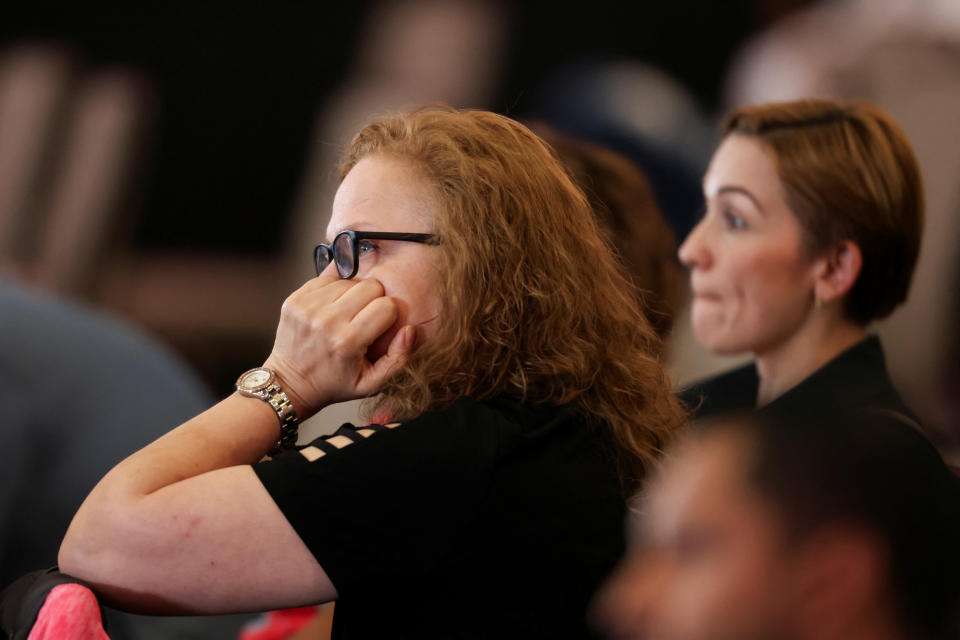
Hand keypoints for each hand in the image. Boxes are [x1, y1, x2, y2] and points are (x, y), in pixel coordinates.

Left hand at [263, 274, 417, 415]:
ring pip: (349, 280)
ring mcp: (308, 307)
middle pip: (370, 286)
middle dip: (373, 299)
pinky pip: (327, 278)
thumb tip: (410, 330)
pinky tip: (331, 307)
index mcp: (348, 342)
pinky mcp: (295, 298)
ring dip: (352, 294)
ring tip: (346, 314)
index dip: (388, 315)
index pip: (387, 306)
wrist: (291, 383)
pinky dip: (333, 289)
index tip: (379, 327)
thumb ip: (398, 358)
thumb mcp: (372, 383)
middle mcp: (327, 321)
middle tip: (364, 318)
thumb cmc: (335, 383)